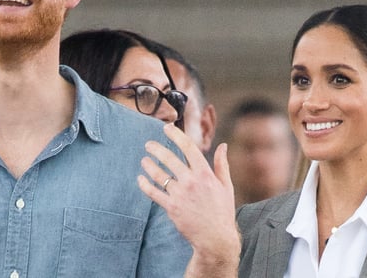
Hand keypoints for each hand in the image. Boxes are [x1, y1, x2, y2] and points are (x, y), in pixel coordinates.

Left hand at [138, 124, 239, 273]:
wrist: (215, 238)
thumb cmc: (222, 211)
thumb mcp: (226, 186)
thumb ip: (222, 165)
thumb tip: (223, 146)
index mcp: (205, 174)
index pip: (188, 148)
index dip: (176, 135)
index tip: (167, 128)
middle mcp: (192, 182)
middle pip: (169, 159)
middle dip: (156, 149)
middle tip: (148, 144)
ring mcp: (180, 195)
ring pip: (159, 175)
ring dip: (149, 165)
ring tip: (144, 160)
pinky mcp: (172, 207)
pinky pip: (154, 193)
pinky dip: (145, 184)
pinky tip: (140, 178)